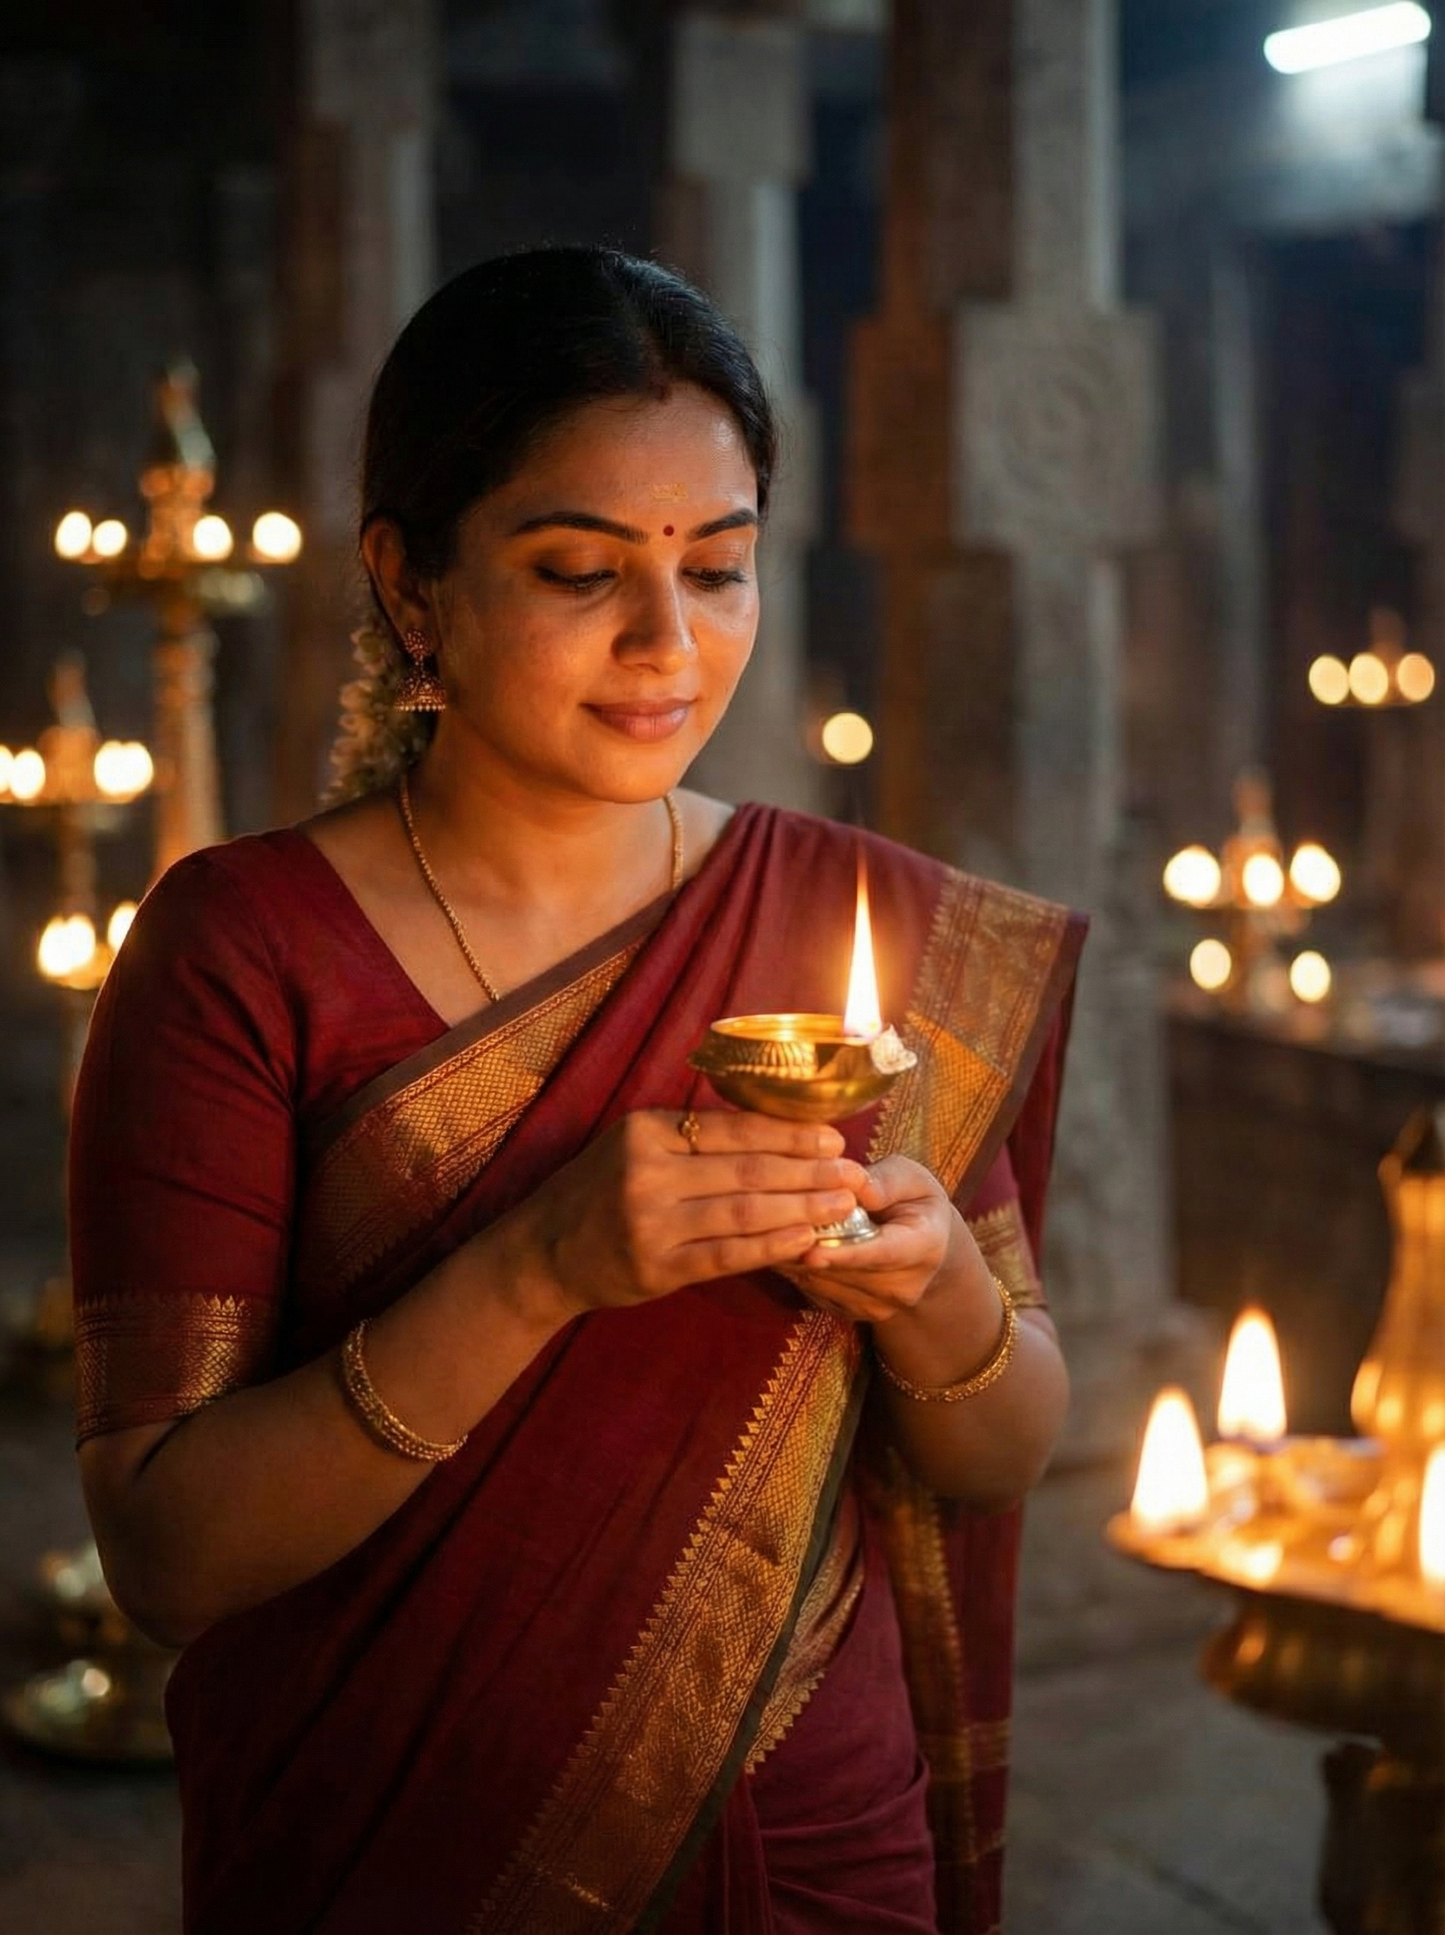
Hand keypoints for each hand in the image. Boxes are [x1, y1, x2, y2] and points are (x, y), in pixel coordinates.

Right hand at [502, 1109, 869, 1321]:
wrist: (544, 1253)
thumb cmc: (598, 1192)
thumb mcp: (632, 1145)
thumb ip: (690, 1137)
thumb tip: (774, 1129)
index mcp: (646, 1131)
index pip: (732, 1129)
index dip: (789, 1134)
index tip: (833, 1138)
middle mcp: (647, 1173)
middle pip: (746, 1170)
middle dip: (808, 1172)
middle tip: (853, 1173)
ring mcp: (652, 1224)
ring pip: (744, 1212)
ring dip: (801, 1209)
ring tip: (841, 1205)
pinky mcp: (658, 1268)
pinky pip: (728, 1255)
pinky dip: (771, 1247)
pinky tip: (806, 1241)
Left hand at [779, 1155, 956, 1325]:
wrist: (924, 1246)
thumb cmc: (914, 1201)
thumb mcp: (911, 1178)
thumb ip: (885, 1182)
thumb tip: (855, 1189)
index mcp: (924, 1247)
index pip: (880, 1255)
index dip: (844, 1254)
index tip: (810, 1251)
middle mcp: (904, 1287)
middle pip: (845, 1272)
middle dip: (808, 1249)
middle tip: (777, 1220)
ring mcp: (879, 1306)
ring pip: (825, 1284)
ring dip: (797, 1260)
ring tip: (777, 1229)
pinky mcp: (855, 1313)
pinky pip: (816, 1293)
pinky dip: (797, 1270)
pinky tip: (786, 1245)